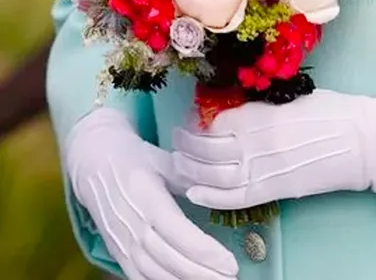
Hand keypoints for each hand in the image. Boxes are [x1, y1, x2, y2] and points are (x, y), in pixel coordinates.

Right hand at [65, 108, 238, 279]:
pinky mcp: (117, 252)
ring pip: (156, 273)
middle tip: (231, 278)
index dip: (205, 252)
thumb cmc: (135, 158)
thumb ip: (187, 176)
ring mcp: (123, 242)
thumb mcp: (162, 159)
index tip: (230, 263)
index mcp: (147, 198)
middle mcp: (134, 225)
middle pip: (170, 260)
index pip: (180, 233)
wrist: (93, 164)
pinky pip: (139, 277)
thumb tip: (215, 186)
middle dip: (202, 274)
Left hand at [171, 89, 375, 212]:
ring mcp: (265, 169)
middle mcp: (257, 142)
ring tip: (179, 164)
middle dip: (186, 146)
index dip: (197, 120)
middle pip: (208, 148)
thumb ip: (262, 104)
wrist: (363, 142)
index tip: (189, 118)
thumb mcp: (293, 97)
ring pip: (215, 173)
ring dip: (191, 170)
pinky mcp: (275, 190)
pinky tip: (194, 192)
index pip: (216, 119)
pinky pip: (234, 197)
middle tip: (175, 141)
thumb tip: (234, 107)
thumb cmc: (333, 112)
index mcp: (263, 113)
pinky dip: (210, 196)